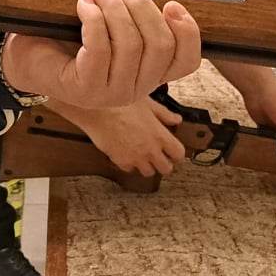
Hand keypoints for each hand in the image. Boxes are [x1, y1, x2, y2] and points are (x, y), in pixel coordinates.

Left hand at [0, 0, 200, 109]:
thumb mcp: (110, 26)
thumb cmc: (69, 37)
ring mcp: (112, 94)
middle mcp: (136, 90)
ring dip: (113, 7)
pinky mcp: (86, 90)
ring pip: (130, 43)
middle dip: (141, 5)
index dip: (187, 31)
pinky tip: (83, 5)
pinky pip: (100, 47)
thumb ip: (133, 17)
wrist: (26, 58)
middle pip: (160, 45)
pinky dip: (94, 18)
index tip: (170, 3)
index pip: (186, 61)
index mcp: (149, 75)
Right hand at [72, 99, 186, 175]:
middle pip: (166, 168)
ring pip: (148, 172)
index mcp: (159, 135)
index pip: (178, 154)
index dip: (177, 153)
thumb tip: (175, 119)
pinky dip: (130, 164)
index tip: (173, 151)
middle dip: (165, 163)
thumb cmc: (120, 103)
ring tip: (144, 156)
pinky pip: (130, 169)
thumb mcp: (147, 103)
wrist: (97, 110)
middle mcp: (150, 150)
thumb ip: (163, 114)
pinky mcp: (120, 161)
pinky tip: (128, 153)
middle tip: (161, 157)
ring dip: (148, 165)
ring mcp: (135, 158)